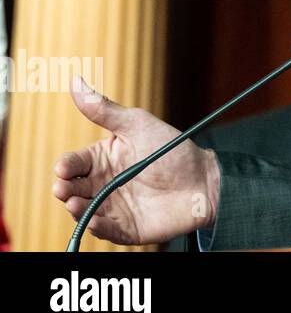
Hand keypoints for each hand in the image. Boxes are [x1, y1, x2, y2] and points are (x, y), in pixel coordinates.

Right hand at [52, 77, 220, 245]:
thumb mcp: (138, 124)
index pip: (73, 164)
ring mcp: (113, 207)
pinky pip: (107, 232)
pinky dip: (99, 228)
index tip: (64, 167)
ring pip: (85, 212)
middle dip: (64, 189)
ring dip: (77, 209)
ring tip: (76, 203)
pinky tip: (96, 222)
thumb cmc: (172, 149)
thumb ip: (104, 110)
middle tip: (63, 188)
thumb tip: (74, 81)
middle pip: (72, 189)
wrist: (205, 179)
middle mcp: (103, 184)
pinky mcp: (127, 228)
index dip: (65, 166)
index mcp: (103, 159)